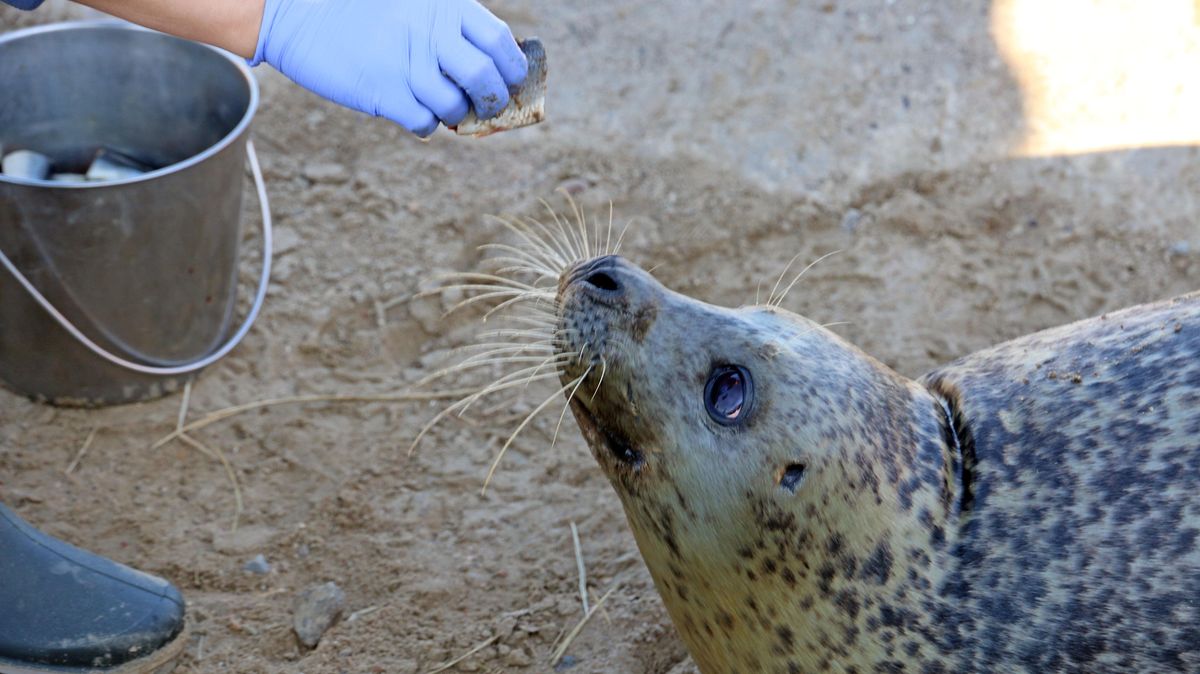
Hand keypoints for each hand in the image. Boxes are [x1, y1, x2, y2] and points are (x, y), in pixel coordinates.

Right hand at [251, 0, 527, 135]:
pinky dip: (426, 124)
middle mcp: (430, 33)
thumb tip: (489, 63)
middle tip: (489, 105)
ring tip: (443, 108)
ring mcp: (407, 64)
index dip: (513, 66)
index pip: (499, 40)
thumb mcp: (410, 2)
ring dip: (457, 115)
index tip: (513, 79)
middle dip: (495, 99)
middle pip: (486, 78)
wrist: (294, 12)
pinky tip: (412, 111)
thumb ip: (446, 24)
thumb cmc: (357, 9)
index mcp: (443, 5)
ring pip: (456, 107)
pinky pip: (425, 123)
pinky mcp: (383, 93)